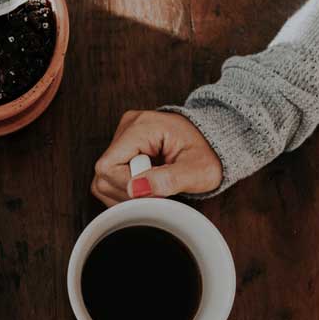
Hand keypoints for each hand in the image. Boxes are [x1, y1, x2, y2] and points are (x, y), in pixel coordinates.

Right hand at [91, 110, 221, 204]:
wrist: (215, 143)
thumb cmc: (209, 154)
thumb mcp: (198, 171)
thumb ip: (169, 180)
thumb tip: (135, 189)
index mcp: (142, 126)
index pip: (109, 166)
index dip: (128, 187)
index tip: (155, 191)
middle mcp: (127, 126)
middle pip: (103, 174)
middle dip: (129, 192)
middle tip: (158, 190)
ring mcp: (123, 135)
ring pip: (103, 179)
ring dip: (127, 193)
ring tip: (154, 185)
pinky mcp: (123, 147)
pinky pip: (110, 177)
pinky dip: (127, 188)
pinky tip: (147, 184)